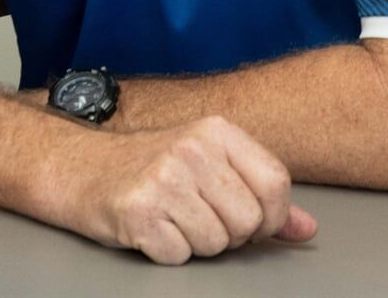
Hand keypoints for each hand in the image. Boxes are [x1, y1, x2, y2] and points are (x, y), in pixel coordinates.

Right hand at [60, 116, 316, 264]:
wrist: (80, 168)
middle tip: (198, 216)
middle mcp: (191, 148)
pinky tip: (151, 227)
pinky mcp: (138, 210)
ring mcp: (163, 178)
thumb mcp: (209, 165)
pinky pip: (180, 255)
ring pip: (217, 243)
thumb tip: (307, 229)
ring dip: (197, 244)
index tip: (247, 219)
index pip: (276, 183)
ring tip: (172, 219)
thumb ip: (259, 194)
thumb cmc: (149, 167)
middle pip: (248, 221)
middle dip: (230, 234)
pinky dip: (167, 252)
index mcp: (216, 130)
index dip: (269, 216)